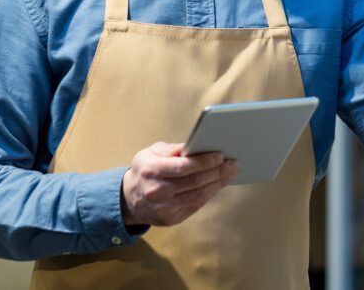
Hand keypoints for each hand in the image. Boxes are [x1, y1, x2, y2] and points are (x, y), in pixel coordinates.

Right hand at [120, 142, 238, 227]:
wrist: (130, 198)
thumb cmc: (145, 170)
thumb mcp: (152, 152)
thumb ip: (174, 149)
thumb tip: (198, 145)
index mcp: (151, 170)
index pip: (183, 167)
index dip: (204, 162)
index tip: (220, 156)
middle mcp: (157, 191)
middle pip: (194, 182)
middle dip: (217, 172)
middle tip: (233, 164)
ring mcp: (164, 208)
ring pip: (198, 195)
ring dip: (218, 184)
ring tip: (231, 173)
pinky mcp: (171, 219)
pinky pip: (196, 205)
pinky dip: (210, 194)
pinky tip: (219, 184)